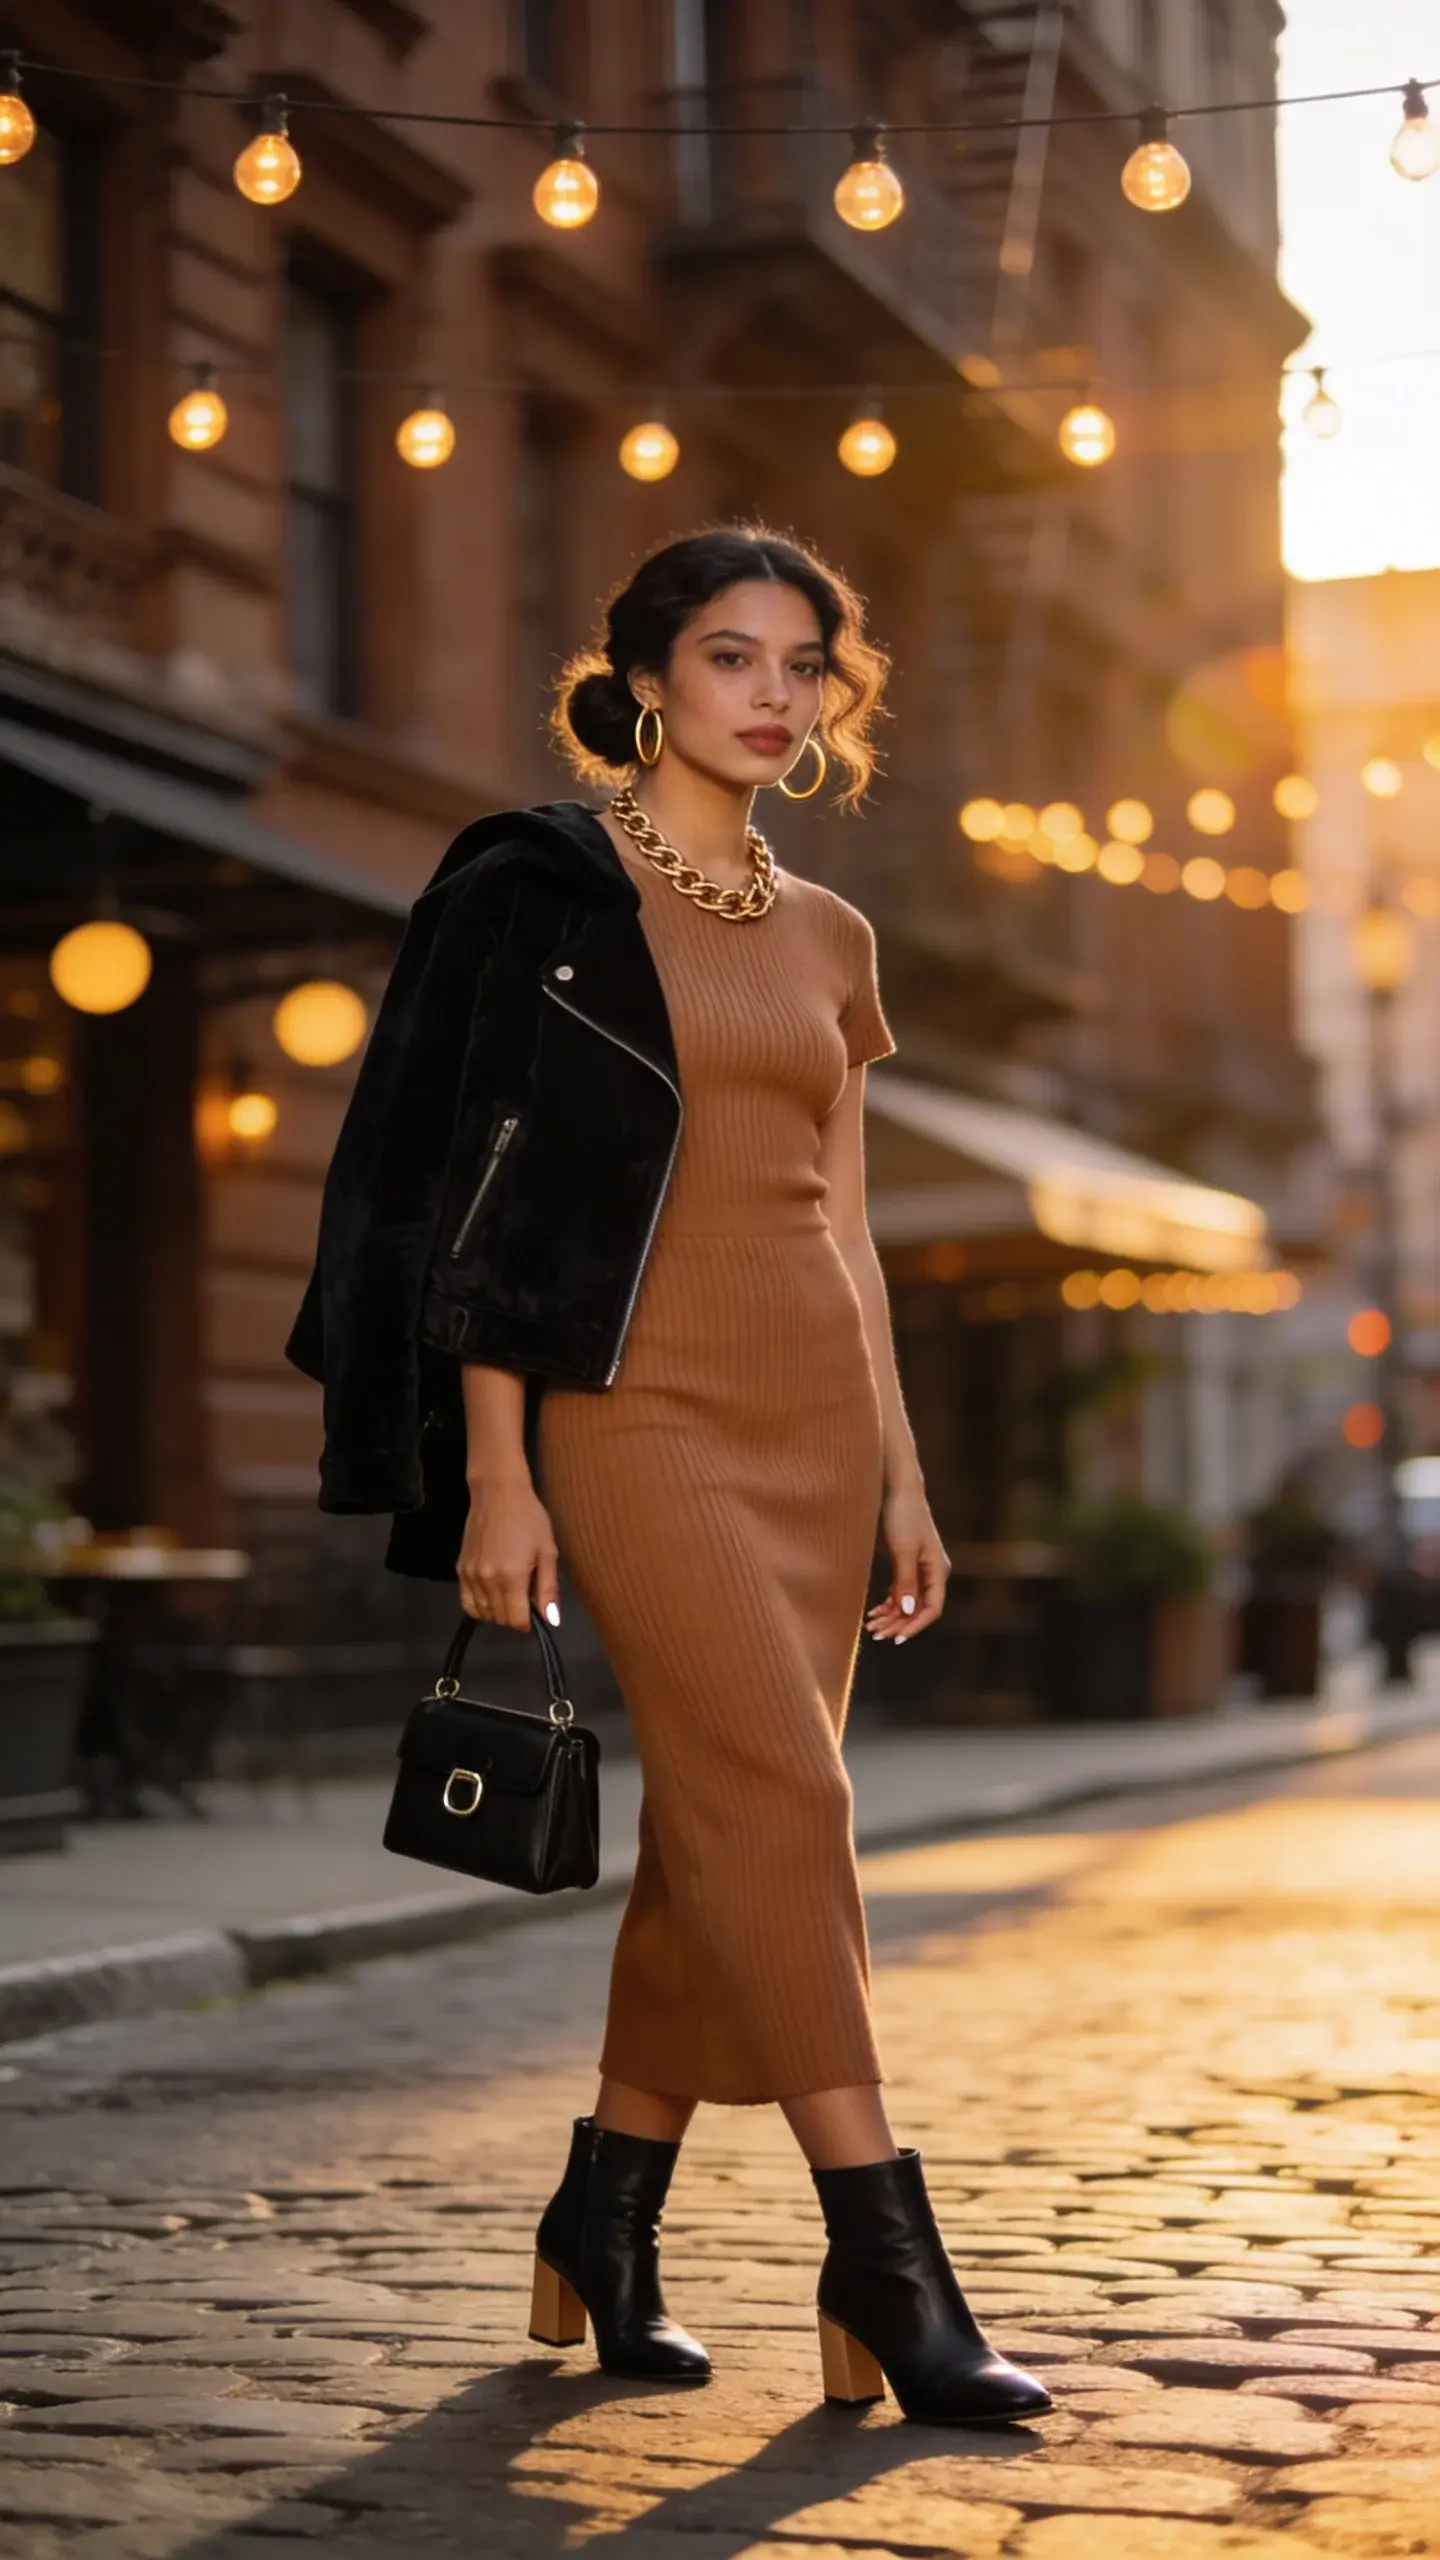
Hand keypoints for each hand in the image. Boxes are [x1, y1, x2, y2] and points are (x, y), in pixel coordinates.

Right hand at [458, 1473, 560, 1631]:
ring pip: (482, 1613)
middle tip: (524, 1597)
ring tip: (509, 1594)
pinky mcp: (459, 1569)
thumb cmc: (529, 1518)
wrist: (497, 1492)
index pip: (516, 1620)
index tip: (535, 1612)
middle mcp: (487, 1580)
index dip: (528, 1622)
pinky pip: (466, 1602)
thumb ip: (548, 1588)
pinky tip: (491, 1594)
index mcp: (512, 1576)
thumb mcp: (547, 1550)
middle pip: (499, 1619)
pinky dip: (479, 1606)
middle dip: (514, 1616)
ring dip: (497, 1612)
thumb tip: (550, 1620)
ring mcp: (470, 1575)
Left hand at [867, 1483, 949, 1643]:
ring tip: (870, 1626)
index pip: (933, 1608)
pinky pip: (899, 1592)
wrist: (895, 1488)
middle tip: (876, 1634)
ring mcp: (917, 1568)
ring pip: (907, 1602)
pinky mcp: (904, 1563)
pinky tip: (874, 1612)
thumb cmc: (903, 1515)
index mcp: (937, 1570)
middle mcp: (930, 1572)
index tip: (897, 1638)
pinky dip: (888, 1604)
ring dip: (891, 1616)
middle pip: (919, 1609)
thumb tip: (910, 1611)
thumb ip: (906, 1581)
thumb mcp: (903, 1550)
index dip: (916, 1625)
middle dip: (899, 1623)